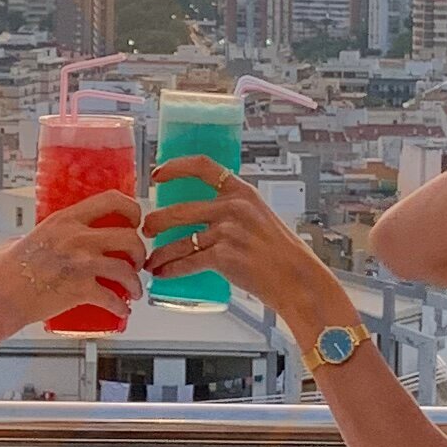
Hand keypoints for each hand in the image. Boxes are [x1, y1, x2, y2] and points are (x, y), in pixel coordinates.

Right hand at [0, 191, 146, 333]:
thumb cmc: (4, 270)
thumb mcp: (27, 238)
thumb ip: (46, 237)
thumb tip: (53, 239)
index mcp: (65, 219)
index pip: (112, 200)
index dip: (132, 209)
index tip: (134, 221)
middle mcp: (77, 237)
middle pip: (129, 237)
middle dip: (139, 250)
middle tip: (136, 260)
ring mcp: (81, 264)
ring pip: (126, 268)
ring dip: (135, 282)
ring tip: (133, 290)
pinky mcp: (80, 290)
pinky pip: (112, 299)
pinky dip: (121, 308)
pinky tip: (122, 311)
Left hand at [142, 159, 340, 331]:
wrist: (299, 279)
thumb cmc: (283, 254)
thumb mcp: (261, 218)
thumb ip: (235, 212)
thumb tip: (206, 215)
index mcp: (243, 192)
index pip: (203, 166)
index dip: (175, 167)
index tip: (157, 174)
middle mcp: (234, 207)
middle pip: (180, 209)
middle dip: (157, 221)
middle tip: (147, 229)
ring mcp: (228, 231)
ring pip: (179, 240)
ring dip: (160, 253)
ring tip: (151, 261)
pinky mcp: (224, 256)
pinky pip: (186, 262)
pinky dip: (170, 270)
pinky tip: (163, 274)